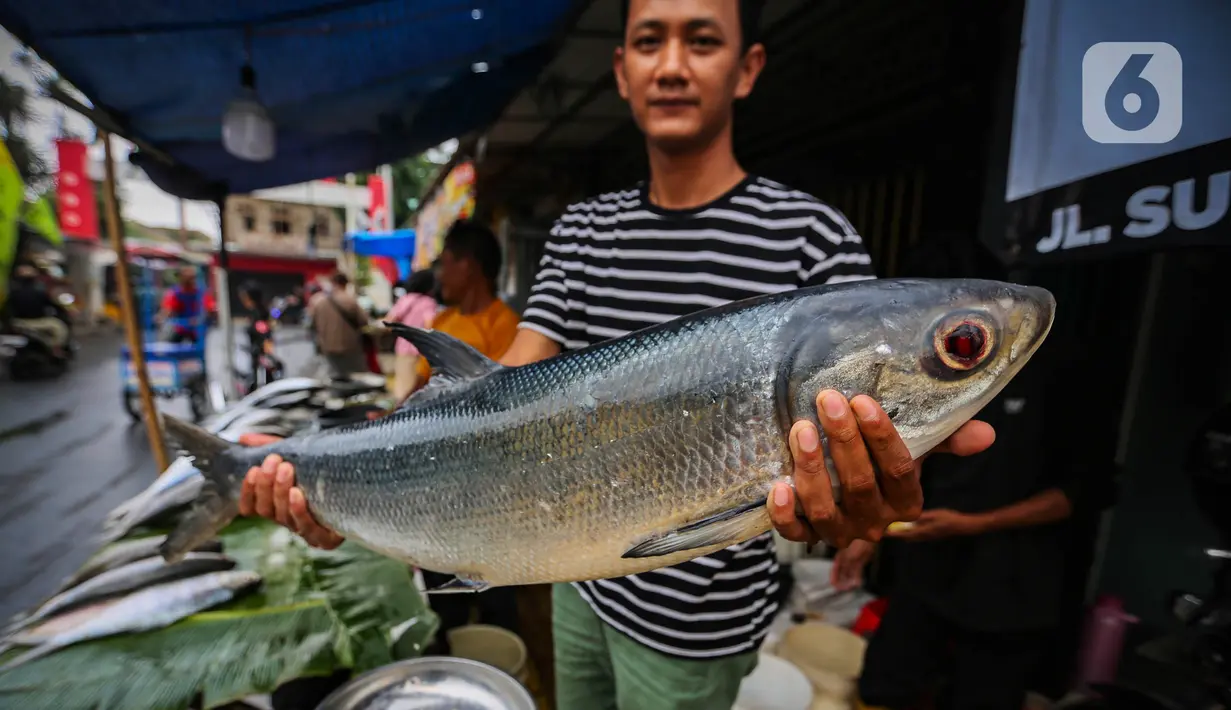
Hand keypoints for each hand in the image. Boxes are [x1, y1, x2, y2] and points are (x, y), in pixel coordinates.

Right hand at [236, 433, 344, 549]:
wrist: (363, 491)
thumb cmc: (324, 475)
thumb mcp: (298, 456)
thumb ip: (271, 446)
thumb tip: (244, 438)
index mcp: (278, 506)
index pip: (251, 507)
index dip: (248, 492)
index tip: (252, 471)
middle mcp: (288, 520)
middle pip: (266, 509)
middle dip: (266, 484)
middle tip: (273, 461)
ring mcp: (305, 531)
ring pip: (284, 516)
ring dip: (281, 492)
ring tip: (286, 469)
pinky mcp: (325, 539)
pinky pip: (308, 527)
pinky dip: (299, 510)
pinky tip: (297, 494)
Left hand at [768, 390, 994, 547]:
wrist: (841, 485)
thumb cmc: (879, 459)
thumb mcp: (915, 447)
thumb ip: (946, 438)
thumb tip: (987, 434)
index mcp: (906, 503)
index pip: (900, 471)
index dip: (882, 438)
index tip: (862, 401)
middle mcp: (875, 523)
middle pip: (860, 485)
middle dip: (843, 441)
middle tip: (827, 401)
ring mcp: (841, 533)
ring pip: (825, 510)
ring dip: (812, 469)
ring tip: (801, 430)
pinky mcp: (807, 537)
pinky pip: (795, 534)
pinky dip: (785, 514)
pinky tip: (778, 486)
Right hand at [831, 539, 875, 590]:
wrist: (869, 537)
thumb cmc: (856, 544)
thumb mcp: (848, 556)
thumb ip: (845, 567)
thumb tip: (841, 572)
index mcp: (840, 556)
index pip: (835, 568)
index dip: (834, 577)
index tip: (834, 586)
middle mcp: (846, 559)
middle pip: (842, 572)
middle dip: (842, 581)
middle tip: (843, 589)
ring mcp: (854, 560)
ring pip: (850, 573)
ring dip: (849, 580)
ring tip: (850, 588)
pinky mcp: (862, 561)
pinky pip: (858, 571)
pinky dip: (857, 577)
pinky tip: (858, 583)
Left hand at [885, 509, 984, 541]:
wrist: (961, 526)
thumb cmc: (949, 519)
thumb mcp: (934, 515)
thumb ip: (921, 517)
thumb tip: (908, 517)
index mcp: (922, 531)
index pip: (904, 534)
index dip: (893, 534)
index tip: (883, 533)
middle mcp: (923, 536)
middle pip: (905, 537)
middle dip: (895, 534)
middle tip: (885, 529)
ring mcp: (927, 537)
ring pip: (910, 537)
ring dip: (902, 534)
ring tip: (893, 528)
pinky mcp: (930, 535)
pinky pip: (916, 535)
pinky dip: (908, 532)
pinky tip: (907, 527)